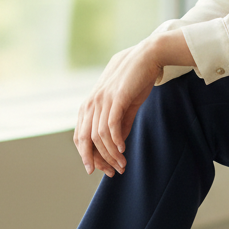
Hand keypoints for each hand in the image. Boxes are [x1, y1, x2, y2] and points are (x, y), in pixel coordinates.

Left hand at [74, 42, 162, 176]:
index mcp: (89, 105)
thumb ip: (120, 123)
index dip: (88, 155)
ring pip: (99, 136)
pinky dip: (115, 141)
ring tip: (122, 166)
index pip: (81, 136)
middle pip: (86, 140)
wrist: (147, 55)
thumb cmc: (136, 79)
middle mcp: (91, 103)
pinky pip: (111, 125)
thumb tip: (117, 144)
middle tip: (110, 173)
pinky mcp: (116, 98)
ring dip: (110, 154)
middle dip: (97, 160)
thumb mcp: (124, 104)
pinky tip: (123, 151)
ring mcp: (102, 100)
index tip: (100, 169)